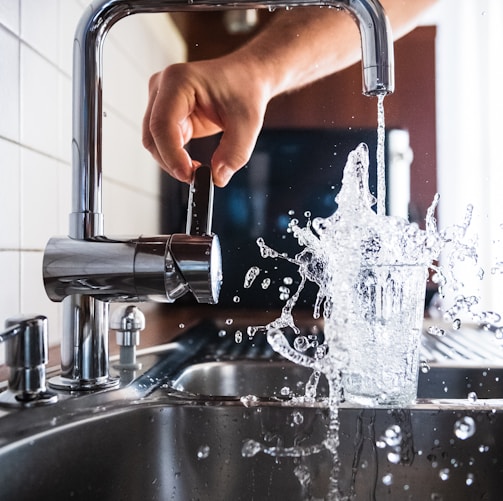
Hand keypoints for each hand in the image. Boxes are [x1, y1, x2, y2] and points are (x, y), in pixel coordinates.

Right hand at [142, 56, 270, 186]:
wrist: (246, 78)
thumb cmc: (245, 90)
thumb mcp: (248, 123)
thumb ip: (235, 153)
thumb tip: (217, 178)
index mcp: (179, 80)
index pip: (162, 124)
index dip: (171, 154)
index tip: (189, 175)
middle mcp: (163, 87)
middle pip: (152, 136)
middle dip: (171, 162)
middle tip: (196, 178)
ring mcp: (160, 100)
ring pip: (154, 142)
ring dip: (172, 161)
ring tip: (199, 170)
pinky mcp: (166, 114)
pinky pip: (163, 143)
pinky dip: (176, 158)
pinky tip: (194, 163)